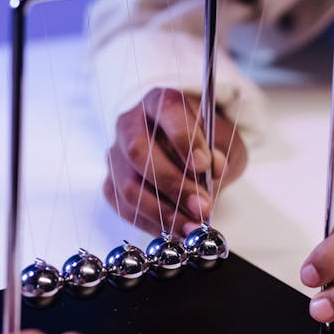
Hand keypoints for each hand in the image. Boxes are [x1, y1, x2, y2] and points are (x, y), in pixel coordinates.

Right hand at [103, 87, 246, 235]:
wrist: (185, 155)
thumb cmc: (203, 145)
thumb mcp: (223, 143)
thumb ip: (222, 153)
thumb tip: (214, 168)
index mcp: (160, 101)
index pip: (167, 110)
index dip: (184, 138)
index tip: (204, 164)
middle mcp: (131, 123)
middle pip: (139, 151)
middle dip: (172, 183)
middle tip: (201, 206)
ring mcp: (116, 154)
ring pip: (129, 185)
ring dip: (164, 211)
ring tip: (193, 226)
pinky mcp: (111, 183)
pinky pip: (124, 207)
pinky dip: (152, 224)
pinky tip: (175, 231)